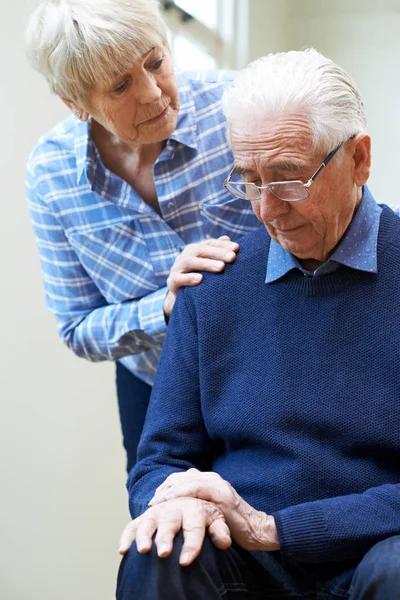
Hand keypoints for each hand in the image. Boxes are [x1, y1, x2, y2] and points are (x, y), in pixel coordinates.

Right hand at [119, 497, 230, 565]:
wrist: (194, 500)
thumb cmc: (210, 515)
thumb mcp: (221, 519)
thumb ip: (221, 530)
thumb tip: (224, 541)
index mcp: (197, 505)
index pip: (195, 526)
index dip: (191, 544)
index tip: (185, 562)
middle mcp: (177, 504)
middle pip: (170, 520)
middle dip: (165, 536)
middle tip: (163, 554)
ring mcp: (160, 509)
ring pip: (149, 520)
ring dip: (144, 534)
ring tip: (142, 551)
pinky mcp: (147, 516)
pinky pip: (134, 524)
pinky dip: (127, 536)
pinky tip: (123, 550)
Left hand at [149, 469, 279, 551]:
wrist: (258, 530)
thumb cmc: (233, 526)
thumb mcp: (211, 513)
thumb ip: (197, 505)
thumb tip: (176, 512)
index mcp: (209, 480)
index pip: (180, 478)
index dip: (165, 488)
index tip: (153, 502)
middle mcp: (212, 478)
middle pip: (179, 477)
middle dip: (163, 489)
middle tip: (152, 505)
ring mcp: (217, 484)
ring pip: (185, 480)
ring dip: (168, 491)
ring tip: (156, 505)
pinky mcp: (222, 494)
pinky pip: (196, 488)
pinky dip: (181, 493)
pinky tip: (171, 503)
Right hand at [163, 236, 238, 316]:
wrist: (181, 295)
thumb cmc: (199, 277)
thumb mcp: (208, 265)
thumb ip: (217, 252)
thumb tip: (227, 238)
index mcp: (194, 250)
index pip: (209, 244)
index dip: (223, 245)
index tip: (237, 248)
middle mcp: (185, 256)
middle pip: (200, 250)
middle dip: (217, 253)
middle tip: (232, 258)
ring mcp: (177, 268)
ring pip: (190, 262)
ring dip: (206, 264)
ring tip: (221, 267)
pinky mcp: (172, 281)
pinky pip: (179, 278)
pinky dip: (189, 278)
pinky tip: (200, 279)